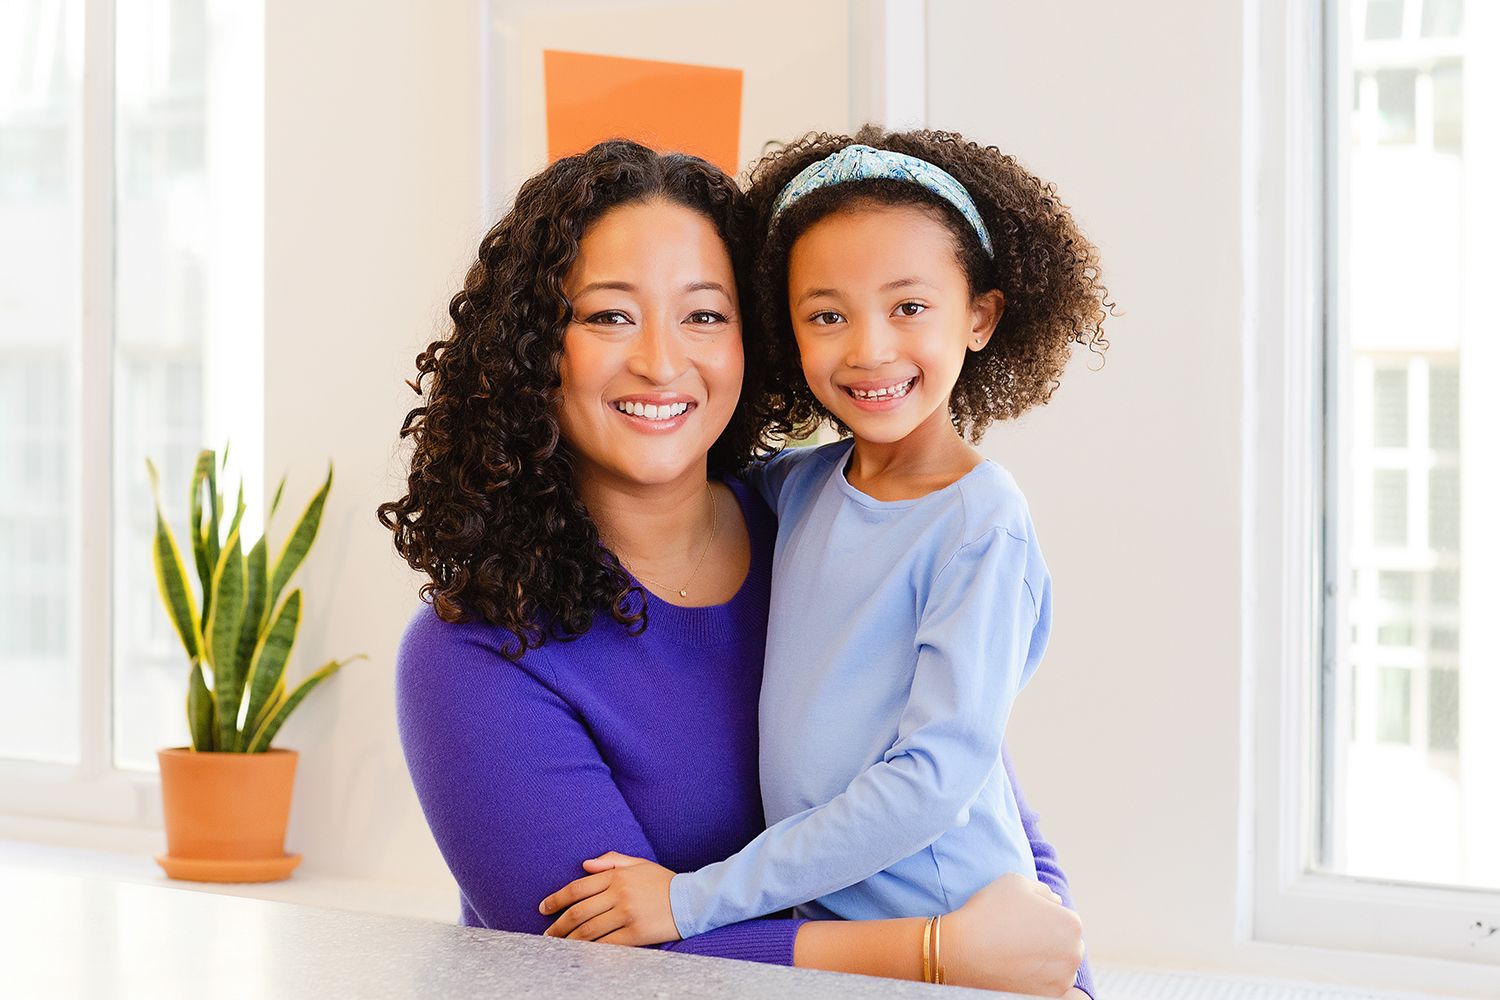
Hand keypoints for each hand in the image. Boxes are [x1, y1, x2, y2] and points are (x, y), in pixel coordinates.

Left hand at [538, 852, 681, 945]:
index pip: (577, 888)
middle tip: (547, 933)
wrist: (693, 899)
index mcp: (617, 876)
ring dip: (570, 939)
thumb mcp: (639, 864)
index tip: (543, 908)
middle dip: (558, 924)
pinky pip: (607, 944)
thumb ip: (611, 862)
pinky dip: (590, 949)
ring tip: (559, 945)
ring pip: (589, 930)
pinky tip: (581, 952)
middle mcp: (619, 894)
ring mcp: (627, 915)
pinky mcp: (636, 934)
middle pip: (578, 912)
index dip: (556, 899)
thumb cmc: (664, 882)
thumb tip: (584, 865)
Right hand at [941, 873, 1083, 996]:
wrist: (961, 950)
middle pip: (1066, 943)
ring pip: (1059, 965)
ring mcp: (1062, 979)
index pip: (1065, 917)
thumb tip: (1056, 901)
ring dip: (1045, 960)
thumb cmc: (988, 911)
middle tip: (1020, 936)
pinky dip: (1036, 977)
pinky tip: (1015, 967)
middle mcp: (1074, 954)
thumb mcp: (1016, 883)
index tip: (1022, 919)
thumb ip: (1043, 890)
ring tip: (1016, 953)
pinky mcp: (1048, 997)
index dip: (1043, 915)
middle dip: (1050, 939)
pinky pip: (1048, 983)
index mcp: (1071, 924)